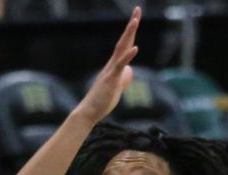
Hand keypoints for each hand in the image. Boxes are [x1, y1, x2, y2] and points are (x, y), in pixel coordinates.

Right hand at [73, 8, 139, 124]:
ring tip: (135, 20)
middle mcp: (112, 64)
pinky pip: (120, 65)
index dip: (131, 31)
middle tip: (137, 9)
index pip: (125, 44)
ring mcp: (111, 70)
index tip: (136, 17)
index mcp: (115, 65)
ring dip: (128, 34)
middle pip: (124, 41)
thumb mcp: (117, 87)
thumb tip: (130, 70)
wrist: (90, 111)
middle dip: (131, 25)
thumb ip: (124, 77)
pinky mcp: (111, 79)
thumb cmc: (102, 100)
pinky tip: (135, 47)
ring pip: (121, 49)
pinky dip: (128, 56)